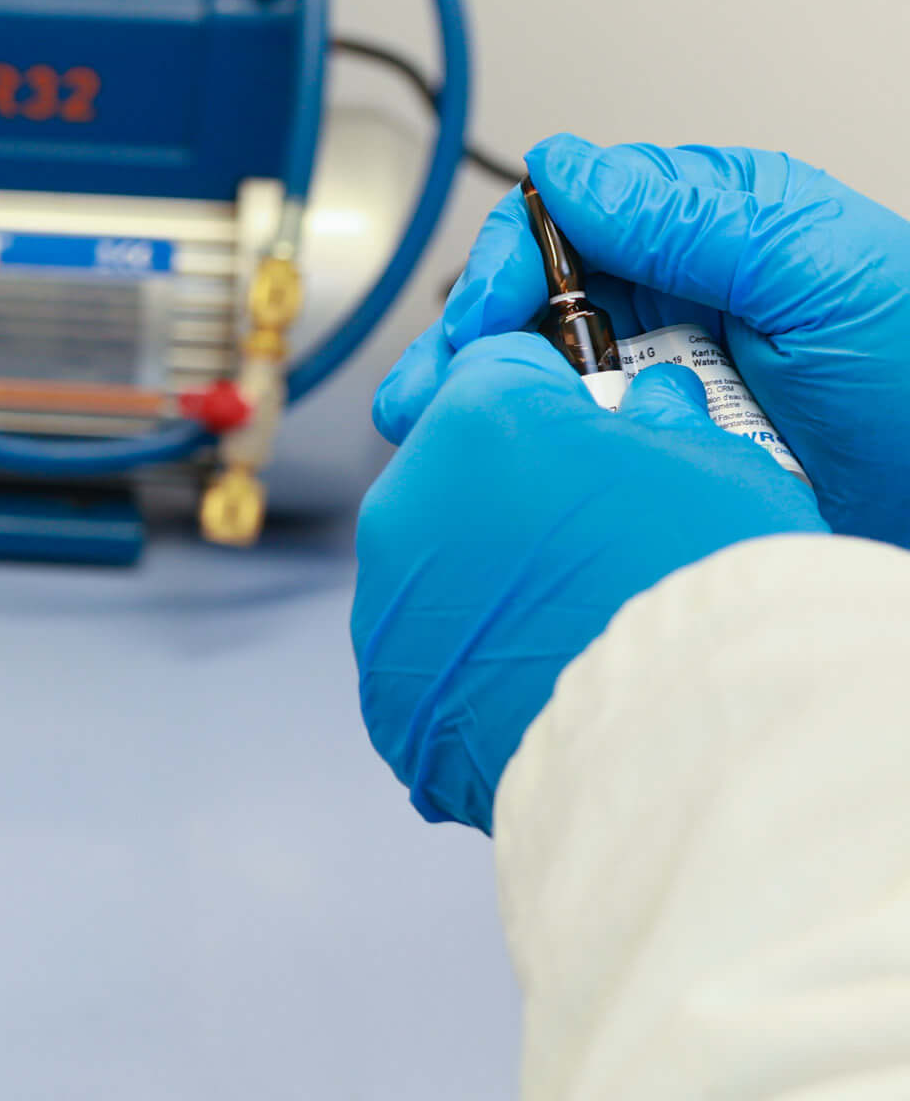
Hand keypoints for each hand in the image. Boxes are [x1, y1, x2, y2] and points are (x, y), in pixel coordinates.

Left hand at [353, 335, 823, 831]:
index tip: (599, 424)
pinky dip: (474, 655)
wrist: (677, 738)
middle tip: (600, 532)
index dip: (559, 390)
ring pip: (438, 557)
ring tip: (577, 618)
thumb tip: (650, 402)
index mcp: (478, 414)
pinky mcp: (383, 684)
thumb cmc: (704, 582)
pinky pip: (427, 647)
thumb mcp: (717, 461)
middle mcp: (405, 496)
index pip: (501, 362)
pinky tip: (541, 676)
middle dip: (519, 482)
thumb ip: (665, 419)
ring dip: (493, 572)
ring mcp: (384, 596)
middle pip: (458, 461)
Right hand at [375, 136, 909, 544]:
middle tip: (429, 391)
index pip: (567, 217)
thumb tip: (568, 171)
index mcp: (712, 228)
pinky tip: (495, 473)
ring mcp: (667, 382)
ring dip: (475, 402)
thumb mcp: (818, 272)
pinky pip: (574, 450)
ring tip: (424, 435)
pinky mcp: (661, 457)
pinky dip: (525, 459)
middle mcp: (681, 300)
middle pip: (532, 301)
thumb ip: (690, 217)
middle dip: (466, 342)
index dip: (509, 262)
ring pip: (537, 378)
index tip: (484, 315)